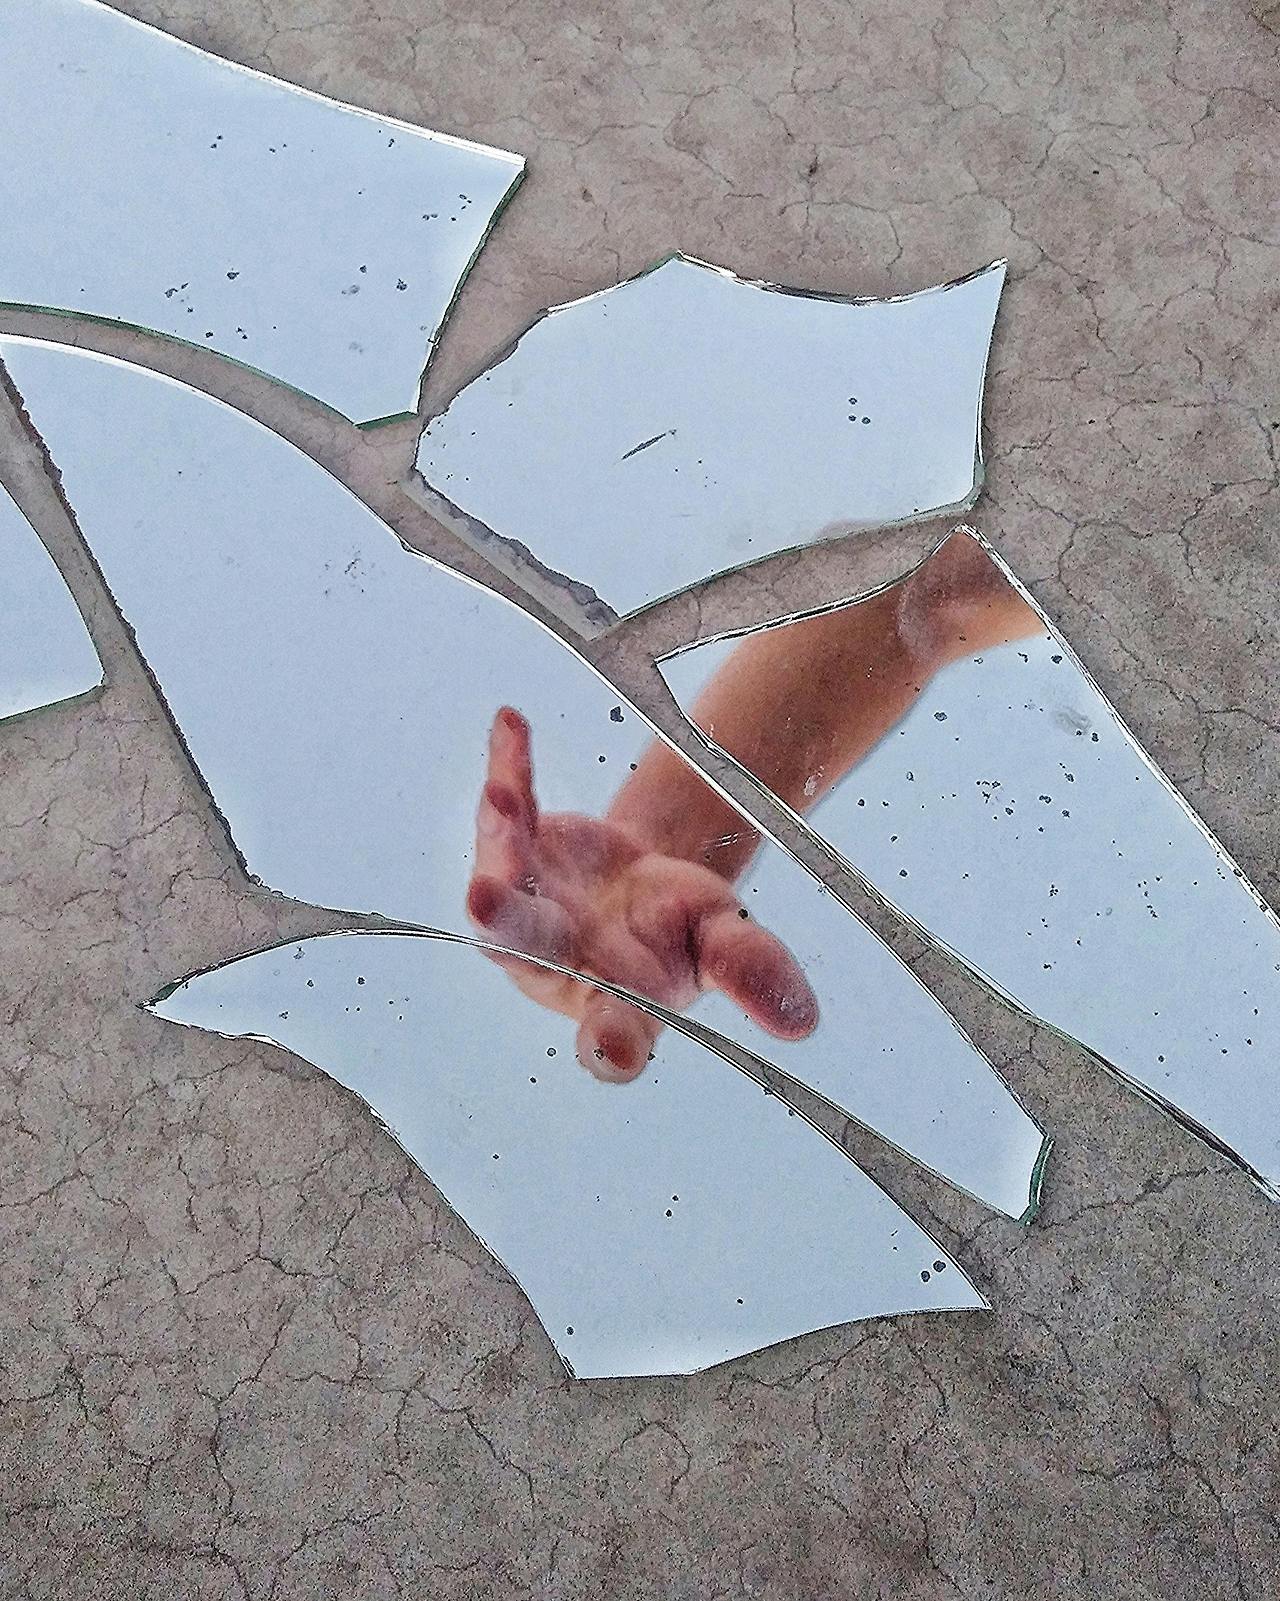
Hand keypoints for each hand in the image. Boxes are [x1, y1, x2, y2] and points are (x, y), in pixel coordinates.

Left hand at [466, 707, 818, 1081]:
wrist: (645, 885)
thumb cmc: (683, 929)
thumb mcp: (726, 941)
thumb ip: (752, 972)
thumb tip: (800, 1022)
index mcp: (618, 1001)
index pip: (612, 1033)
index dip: (610, 1046)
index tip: (612, 1050)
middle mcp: (556, 962)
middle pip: (527, 946)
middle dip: (506, 921)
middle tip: (485, 899)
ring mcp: (526, 905)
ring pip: (502, 875)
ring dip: (499, 835)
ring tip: (502, 796)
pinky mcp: (515, 851)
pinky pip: (507, 809)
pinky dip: (508, 768)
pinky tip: (510, 724)